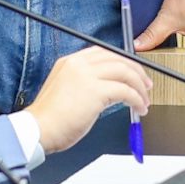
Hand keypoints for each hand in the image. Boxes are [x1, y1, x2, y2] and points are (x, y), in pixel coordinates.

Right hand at [25, 46, 152, 153]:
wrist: (38, 130)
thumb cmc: (50, 119)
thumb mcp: (65, 90)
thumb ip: (85, 83)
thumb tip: (109, 89)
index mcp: (70, 62)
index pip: (105, 53)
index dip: (123, 62)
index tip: (133, 73)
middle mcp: (79, 64)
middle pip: (118, 58)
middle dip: (137, 72)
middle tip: (146, 85)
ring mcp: (86, 76)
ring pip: (125, 72)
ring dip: (139, 87)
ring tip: (144, 100)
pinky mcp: (94, 91)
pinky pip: (125, 91)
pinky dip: (136, 99)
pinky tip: (139, 108)